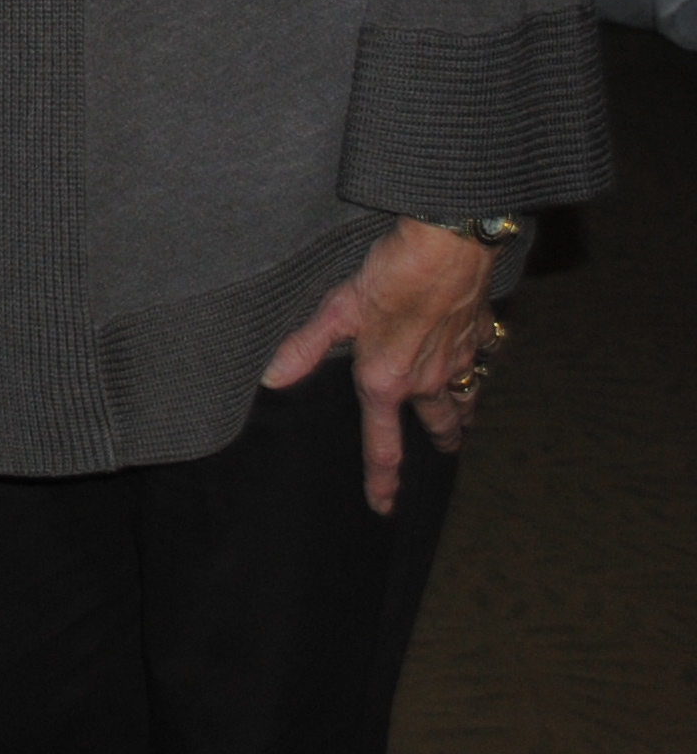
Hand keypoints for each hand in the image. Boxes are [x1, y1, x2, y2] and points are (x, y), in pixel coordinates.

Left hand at [263, 218, 497, 514]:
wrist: (449, 248)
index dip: (382, 481)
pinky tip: (476, 359)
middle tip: (443, 450)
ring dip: (464, 414)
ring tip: (463, 422)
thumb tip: (273, 379)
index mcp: (387, 381)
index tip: (384, 508)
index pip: (382, 445)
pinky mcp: (481, 336)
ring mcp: (460, 361)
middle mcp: (428, 381)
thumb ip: (306, 348)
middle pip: (438, 426)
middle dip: (441, 441)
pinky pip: (483, 363)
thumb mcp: (338, 310)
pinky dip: (479, 368)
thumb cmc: (390, 276)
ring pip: (466, 400)